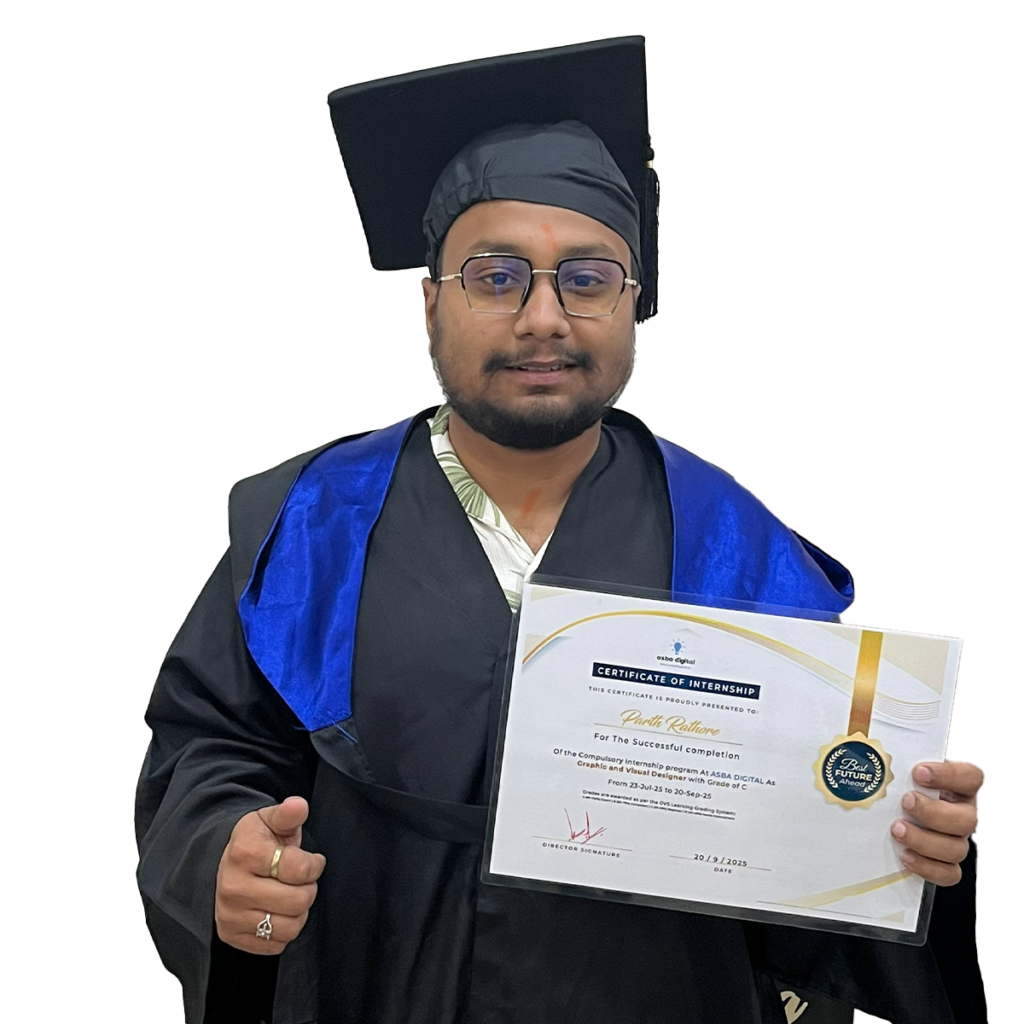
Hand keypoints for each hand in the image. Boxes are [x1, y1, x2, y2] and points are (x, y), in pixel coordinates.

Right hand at [215, 796, 325, 953]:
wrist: (222, 864)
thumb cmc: (255, 841)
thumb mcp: (270, 820)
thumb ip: (288, 814)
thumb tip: (298, 806)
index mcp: (244, 852)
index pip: (299, 868)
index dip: (314, 864)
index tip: (311, 860)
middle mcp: (233, 886)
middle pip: (298, 900)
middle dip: (308, 888)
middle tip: (301, 880)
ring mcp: (230, 915)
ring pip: (290, 927)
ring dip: (299, 912)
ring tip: (291, 895)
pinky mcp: (232, 936)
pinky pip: (276, 945)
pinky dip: (283, 930)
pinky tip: (277, 911)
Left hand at [891, 761, 984, 885]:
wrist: (891, 805)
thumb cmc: (899, 782)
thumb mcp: (902, 766)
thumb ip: (900, 758)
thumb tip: (872, 744)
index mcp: (959, 785)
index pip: (971, 777)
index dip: (950, 775)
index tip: (919, 772)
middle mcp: (963, 812)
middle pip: (968, 820)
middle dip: (934, 813)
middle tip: (906, 802)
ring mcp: (956, 839)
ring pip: (957, 848)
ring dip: (924, 841)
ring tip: (896, 829)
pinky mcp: (946, 862)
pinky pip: (949, 874)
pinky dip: (927, 868)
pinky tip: (905, 856)